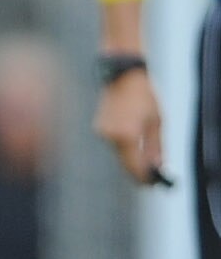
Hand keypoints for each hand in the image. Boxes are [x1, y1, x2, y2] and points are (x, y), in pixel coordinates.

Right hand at [94, 66, 167, 187]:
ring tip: (147, 162)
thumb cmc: (144, 96)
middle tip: (152, 178)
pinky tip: (135, 145)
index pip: (136, 167)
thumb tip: (157, 167)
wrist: (122, 75)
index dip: (146, 178)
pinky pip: (115, 146)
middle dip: (139, 172)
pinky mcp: (100, 128)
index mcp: (128, 136)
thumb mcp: (157, 122)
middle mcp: (112, 137)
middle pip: (126, 164)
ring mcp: (103, 133)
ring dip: (132, 160)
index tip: (155, 184)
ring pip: (120, 156)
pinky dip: (125, 149)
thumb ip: (156, 148)